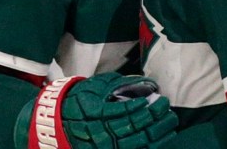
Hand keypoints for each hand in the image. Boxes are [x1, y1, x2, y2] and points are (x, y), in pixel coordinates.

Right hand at [15, 73, 177, 148]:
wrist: (56, 121)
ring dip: (155, 133)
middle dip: (152, 118)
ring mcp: (103, 145)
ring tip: (170, 122)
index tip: (153, 100)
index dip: (138, 108)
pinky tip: (164, 138)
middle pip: (130, 128)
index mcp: (93, 112)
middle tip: (166, 106)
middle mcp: (97, 132)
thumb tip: (146, 83)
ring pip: (134, 143)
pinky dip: (150, 146)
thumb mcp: (95, 86)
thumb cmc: (80, 98)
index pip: (120, 112)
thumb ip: (118, 84)